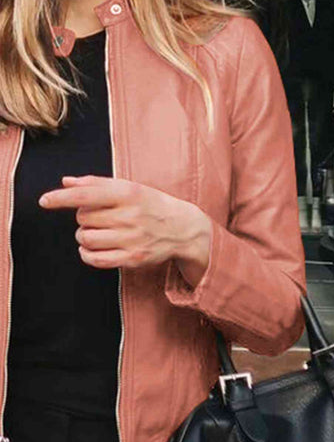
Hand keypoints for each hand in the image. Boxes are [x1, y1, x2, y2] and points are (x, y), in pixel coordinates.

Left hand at [38, 175, 210, 281]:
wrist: (183, 228)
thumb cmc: (151, 204)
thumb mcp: (130, 187)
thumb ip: (97, 184)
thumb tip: (66, 182)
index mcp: (128, 194)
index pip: (86, 195)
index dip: (61, 198)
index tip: (44, 201)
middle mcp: (130, 216)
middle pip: (83, 218)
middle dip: (84, 217)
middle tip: (99, 217)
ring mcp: (132, 239)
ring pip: (86, 238)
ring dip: (84, 236)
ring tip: (97, 232)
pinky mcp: (132, 258)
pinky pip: (96, 259)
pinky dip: (87, 254)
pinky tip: (92, 248)